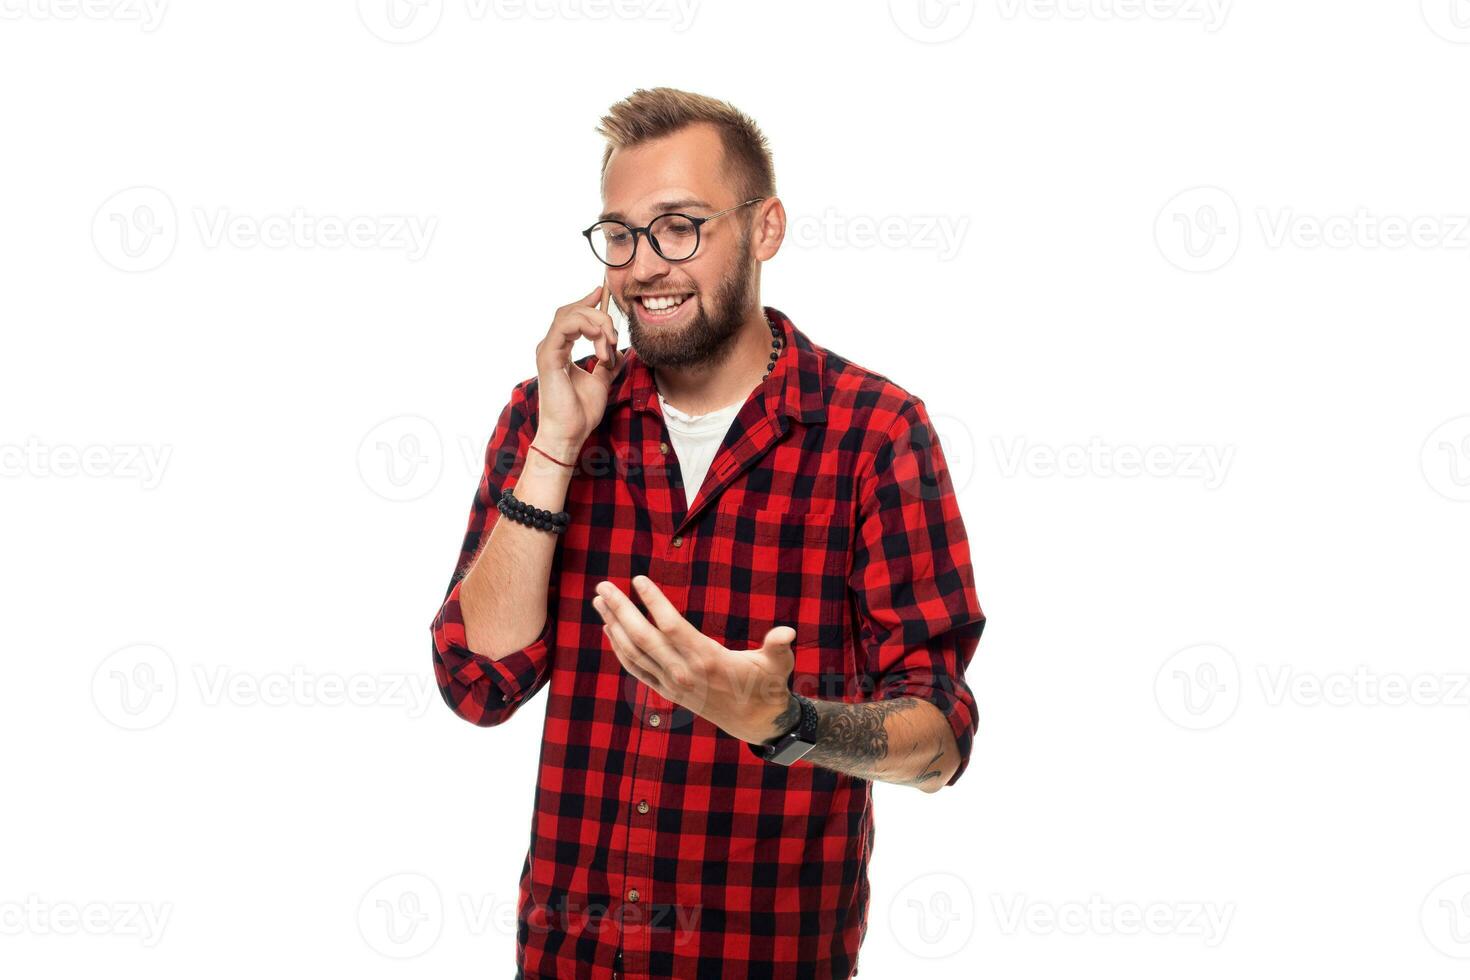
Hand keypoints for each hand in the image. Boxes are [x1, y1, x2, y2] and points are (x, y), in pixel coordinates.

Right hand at [533, 279, 621, 453]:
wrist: (570, 433)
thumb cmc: (580, 412)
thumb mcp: (600, 381)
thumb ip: (607, 364)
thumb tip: (620, 352)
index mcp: (560, 349)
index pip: (572, 316)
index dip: (587, 302)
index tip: (602, 293)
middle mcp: (551, 346)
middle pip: (573, 311)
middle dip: (599, 316)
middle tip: (615, 334)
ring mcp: (547, 349)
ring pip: (571, 315)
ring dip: (596, 324)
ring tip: (609, 346)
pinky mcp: (548, 356)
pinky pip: (565, 327)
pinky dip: (586, 329)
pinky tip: (600, 344)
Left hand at [591, 575, 798, 744]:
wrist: (755, 722)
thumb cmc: (767, 683)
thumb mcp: (778, 664)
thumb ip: (778, 646)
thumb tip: (787, 632)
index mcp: (708, 659)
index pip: (672, 626)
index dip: (653, 602)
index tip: (638, 579)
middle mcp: (684, 673)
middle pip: (643, 637)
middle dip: (621, 610)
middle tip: (603, 586)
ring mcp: (671, 684)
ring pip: (634, 653)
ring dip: (613, 626)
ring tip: (599, 602)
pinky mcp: (666, 692)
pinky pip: (635, 669)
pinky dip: (619, 649)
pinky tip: (609, 630)